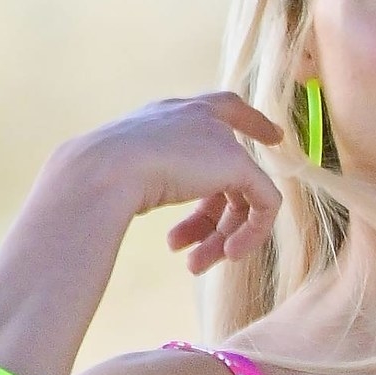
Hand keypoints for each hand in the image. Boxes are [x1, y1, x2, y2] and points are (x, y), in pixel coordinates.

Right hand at [63, 93, 285, 279]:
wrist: (103, 170)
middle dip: (217, 218)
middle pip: (231, 168)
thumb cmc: (100, 177)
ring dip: (221, 236)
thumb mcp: (126, 174)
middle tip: (199, 256)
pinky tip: (226, 255)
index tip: (275, 137)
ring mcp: (218, 137)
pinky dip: (251, 233)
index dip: (250, 124)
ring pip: (244, 193)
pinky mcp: (236, 161)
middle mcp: (196, 116)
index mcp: (168, 114)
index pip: (221, 108)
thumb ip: (148, 176)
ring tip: (195, 266)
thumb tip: (139, 196)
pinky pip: (265, 202)